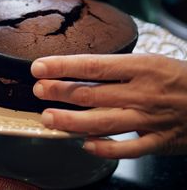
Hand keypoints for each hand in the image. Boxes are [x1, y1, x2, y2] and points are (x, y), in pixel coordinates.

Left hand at [31, 54, 186, 158]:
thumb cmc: (179, 79)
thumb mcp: (151, 62)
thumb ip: (117, 68)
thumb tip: (79, 69)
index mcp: (140, 67)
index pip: (93, 66)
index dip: (63, 67)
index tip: (39, 67)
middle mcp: (141, 93)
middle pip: (92, 94)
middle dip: (60, 92)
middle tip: (38, 90)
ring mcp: (149, 119)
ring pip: (103, 122)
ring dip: (72, 121)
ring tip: (48, 118)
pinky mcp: (158, 141)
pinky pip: (128, 149)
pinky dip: (105, 149)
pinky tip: (84, 145)